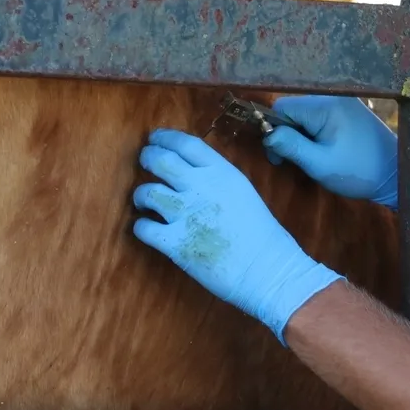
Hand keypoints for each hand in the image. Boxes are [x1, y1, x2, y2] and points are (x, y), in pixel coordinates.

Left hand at [132, 128, 342, 343]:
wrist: (268, 271)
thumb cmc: (263, 235)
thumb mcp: (243, 192)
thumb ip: (218, 180)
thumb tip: (192, 174)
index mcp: (221, 173)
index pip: (186, 144)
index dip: (165, 138)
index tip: (155, 139)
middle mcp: (200, 188)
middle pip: (161, 161)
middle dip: (148, 158)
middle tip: (145, 162)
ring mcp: (185, 215)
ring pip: (147, 192)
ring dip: (141, 195)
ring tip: (143, 200)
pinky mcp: (174, 243)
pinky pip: (143, 228)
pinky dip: (141, 227)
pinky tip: (147, 228)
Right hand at [262, 96, 398, 209]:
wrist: (395, 174)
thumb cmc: (358, 171)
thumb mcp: (320, 164)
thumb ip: (291, 146)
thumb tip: (266, 134)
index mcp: (326, 105)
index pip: (282, 108)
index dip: (274, 131)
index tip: (279, 157)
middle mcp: (333, 96)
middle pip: (293, 109)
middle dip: (287, 134)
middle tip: (293, 161)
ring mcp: (343, 101)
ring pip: (304, 113)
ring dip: (301, 134)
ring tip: (311, 156)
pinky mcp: (348, 109)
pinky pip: (319, 115)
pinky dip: (314, 132)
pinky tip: (322, 148)